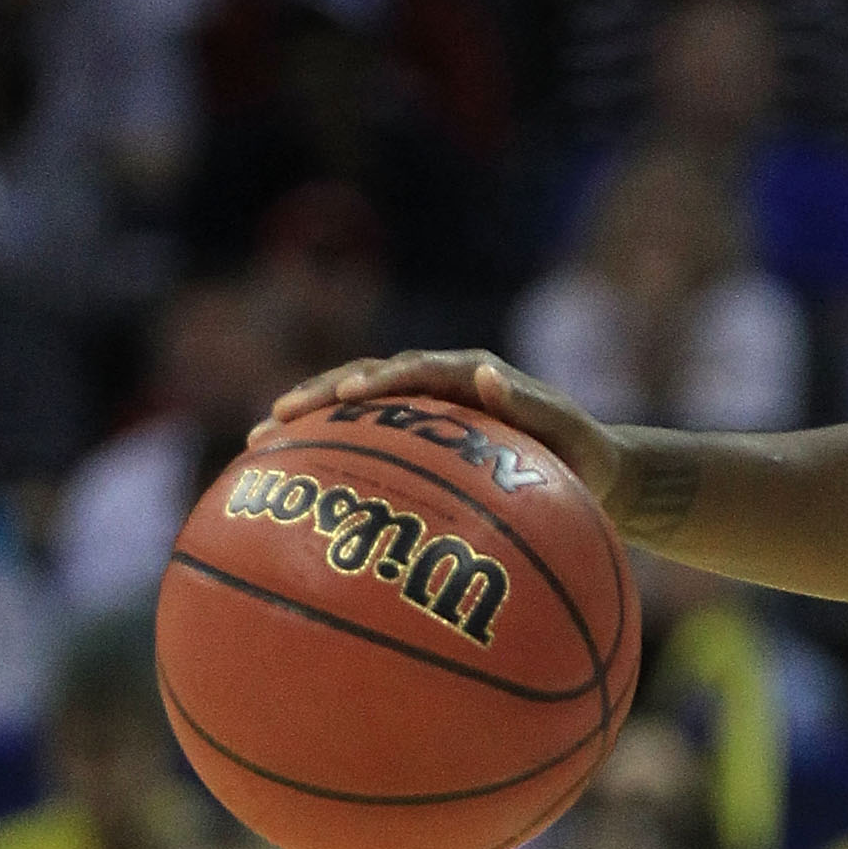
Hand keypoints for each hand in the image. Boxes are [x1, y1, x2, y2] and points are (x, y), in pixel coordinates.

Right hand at [257, 352, 626, 509]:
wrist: (587, 468)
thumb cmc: (579, 453)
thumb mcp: (566, 432)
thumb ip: (530, 406)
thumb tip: (488, 375)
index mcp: (471, 374)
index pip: (416, 370)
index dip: (380, 380)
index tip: (351, 394)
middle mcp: (440, 383)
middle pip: (368, 379)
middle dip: (320, 393)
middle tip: (276, 415)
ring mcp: (422, 410)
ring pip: (354, 407)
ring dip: (308, 417)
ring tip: (259, 440)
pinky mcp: (414, 437)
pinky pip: (364, 439)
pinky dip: (326, 450)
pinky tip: (286, 478)